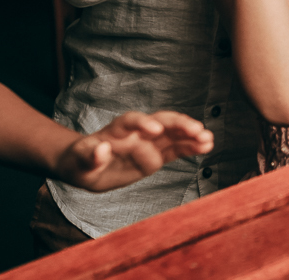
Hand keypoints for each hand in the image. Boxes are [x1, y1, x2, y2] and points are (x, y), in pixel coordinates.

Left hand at [55, 111, 212, 192]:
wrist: (87, 166)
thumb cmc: (81, 161)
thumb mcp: (79, 162)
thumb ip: (90, 156)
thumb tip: (101, 149)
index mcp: (117, 130)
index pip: (131, 121)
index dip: (143, 122)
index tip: (155, 129)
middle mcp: (137, 131)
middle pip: (160, 121)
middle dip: (178, 124)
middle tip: (196, 129)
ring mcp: (149, 142)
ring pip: (173, 133)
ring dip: (191, 134)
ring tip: (208, 139)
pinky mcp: (157, 155)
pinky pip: (176, 149)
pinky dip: (191, 147)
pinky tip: (207, 146)